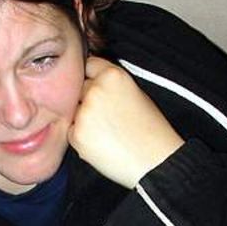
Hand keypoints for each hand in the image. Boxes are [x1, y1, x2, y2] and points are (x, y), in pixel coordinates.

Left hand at [68, 57, 183, 187]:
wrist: (155, 161)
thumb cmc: (151, 131)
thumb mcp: (136, 93)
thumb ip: (111, 85)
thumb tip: (92, 85)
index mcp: (113, 75)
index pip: (89, 65)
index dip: (93, 78)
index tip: (97, 89)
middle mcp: (95, 89)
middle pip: (79, 89)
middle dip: (87, 101)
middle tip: (107, 118)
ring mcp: (84, 112)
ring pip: (73, 112)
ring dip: (84, 121)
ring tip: (108, 133)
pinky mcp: (77, 134)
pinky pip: (72, 132)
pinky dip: (82, 139)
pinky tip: (103, 144)